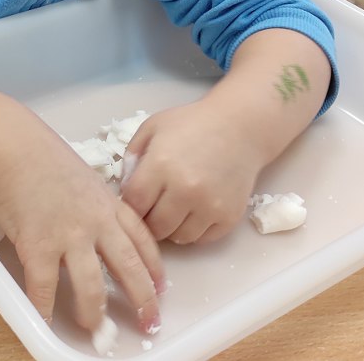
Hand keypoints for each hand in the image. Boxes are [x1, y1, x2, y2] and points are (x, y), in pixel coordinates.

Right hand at [0, 139, 163, 334]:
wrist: (13, 149)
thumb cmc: (42, 156)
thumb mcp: (84, 177)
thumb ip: (95, 203)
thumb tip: (99, 226)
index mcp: (109, 204)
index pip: (143, 240)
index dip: (155, 268)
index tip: (161, 288)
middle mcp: (96, 222)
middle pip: (129, 268)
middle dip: (143, 300)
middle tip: (149, 323)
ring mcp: (69, 236)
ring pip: (92, 286)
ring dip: (95, 313)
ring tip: (95, 330)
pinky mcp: (39, 246)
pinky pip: (45, 288)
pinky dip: (45, 309)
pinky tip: (46, 321)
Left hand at [119, 101, 264, 244]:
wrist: (239, 127)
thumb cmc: (192, 124)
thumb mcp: (153, 127)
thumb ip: (132, 156)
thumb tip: (124, 188)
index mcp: (161, 165)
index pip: (134, 205)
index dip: (130, 207)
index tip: (134, 202)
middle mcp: (185, 189)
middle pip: (154, 227)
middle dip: (149, 221)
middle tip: (153, 209)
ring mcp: (209, 206)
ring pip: (178, 238)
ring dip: (171, 228)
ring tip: (174, 209)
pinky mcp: (228, 217)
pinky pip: (202, 239)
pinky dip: (194, 230)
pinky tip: (194, 210)